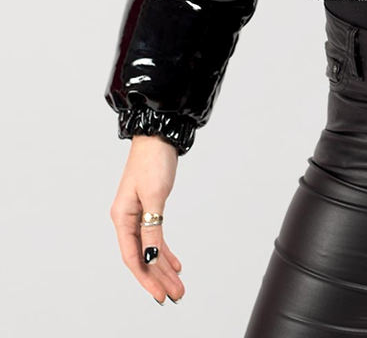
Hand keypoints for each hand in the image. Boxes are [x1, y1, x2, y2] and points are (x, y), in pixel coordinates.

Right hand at [108, 134, 184, 304]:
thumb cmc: (153, 161)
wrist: (159, 136)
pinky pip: (156, 236)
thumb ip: (152, 228)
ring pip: (150, 249)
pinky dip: (165, 251)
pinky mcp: (149, 208)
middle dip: (158, 278)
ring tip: (178, 285)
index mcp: (122, 218)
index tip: (159, 295)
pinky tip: (175, 264)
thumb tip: (150, 256)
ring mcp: (138, 214)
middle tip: (176, 295)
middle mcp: (127, 219)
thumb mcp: (155, 196)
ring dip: (164, 267)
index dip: (146, 279)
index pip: (133, 257)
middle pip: (142, 257)